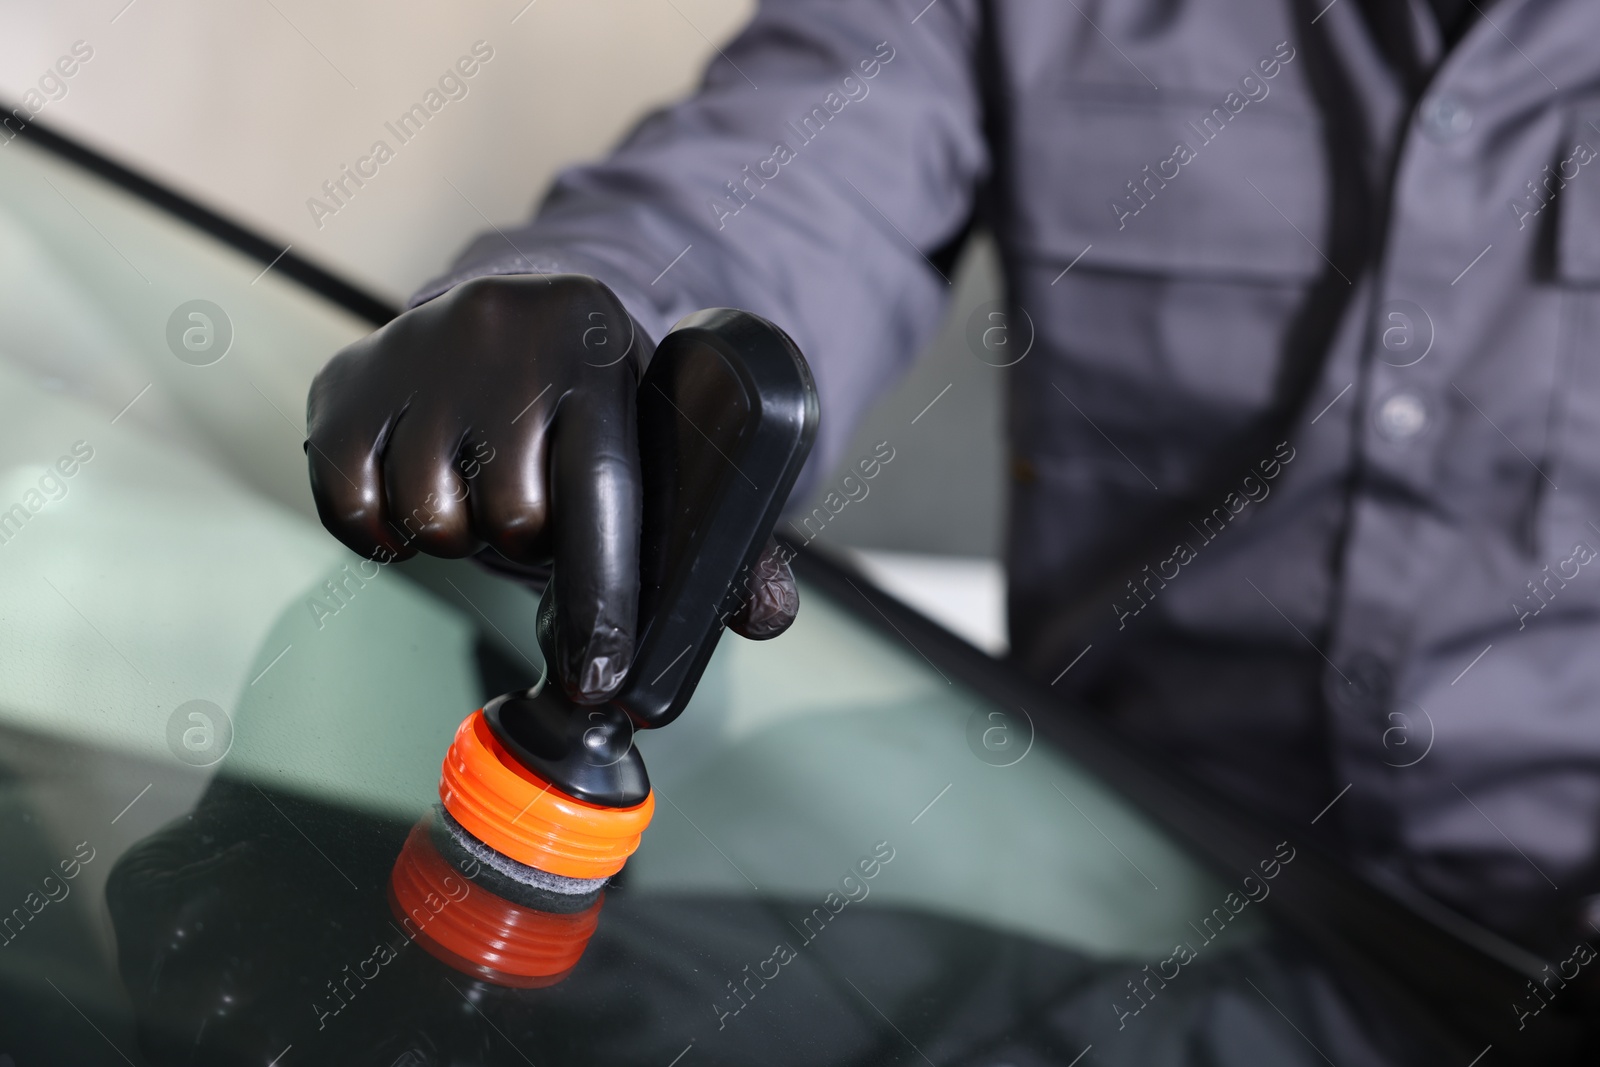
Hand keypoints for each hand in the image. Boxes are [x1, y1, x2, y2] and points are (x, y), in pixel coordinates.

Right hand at [306, 274, 795, 704]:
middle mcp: (503, 332)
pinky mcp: (343, 384)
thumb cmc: (588, 405)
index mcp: (598, 344)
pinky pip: (355, 512)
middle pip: (511, 517)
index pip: (600, 493)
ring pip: (432, 519)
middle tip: (535, 513)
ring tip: (480, 486)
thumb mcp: (660, 443)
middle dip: (526, 543)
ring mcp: (414, 352)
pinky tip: (416, 483)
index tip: (602, 677)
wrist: (500, 317)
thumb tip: (767, 617)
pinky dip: (382, 528)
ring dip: (458, 534)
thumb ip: (727, 537)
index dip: (601, 598)